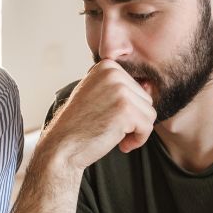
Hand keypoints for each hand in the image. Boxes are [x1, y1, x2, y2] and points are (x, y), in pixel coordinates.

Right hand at [39, 60, 155, 170]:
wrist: (62, 146)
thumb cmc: (80, 124)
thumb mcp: (98, 95)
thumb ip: (120, 88)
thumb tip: (150, 86)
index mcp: (106, 66)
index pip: (136, 88)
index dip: (126, 109)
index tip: (108, 117)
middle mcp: (113, 73)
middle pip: (146, 99)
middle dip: (133, 120)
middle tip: (111, 129)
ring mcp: (120, 90)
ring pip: (149, 113)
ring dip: (136, 130)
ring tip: (115, 136)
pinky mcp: (126, 110)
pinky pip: (148, 127)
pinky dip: (138, 140)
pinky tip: (121, 145)